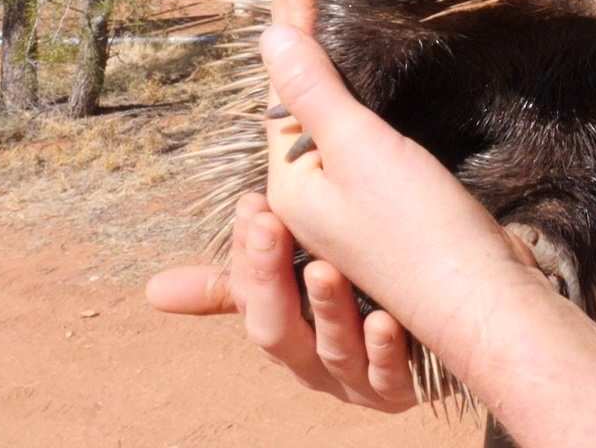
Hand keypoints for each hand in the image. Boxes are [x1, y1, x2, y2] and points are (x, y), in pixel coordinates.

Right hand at [146, 191, 420, 410]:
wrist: (442, 317)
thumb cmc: (359, 297)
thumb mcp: (293, 287)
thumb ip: (235, 281)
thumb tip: (153, 292)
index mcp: (285, 331)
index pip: (248, 299)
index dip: (245, 259)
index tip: (253, 207)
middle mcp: (313, 361)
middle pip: (277, 330)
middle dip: (269, 278)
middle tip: (268, 225)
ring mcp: (356, 378)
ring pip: (334, 351)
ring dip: (327, 310)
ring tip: (326, 270)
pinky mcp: (400, 388)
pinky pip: (390, 376)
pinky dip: (384, 350)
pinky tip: (385, 320)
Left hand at [257, 0, 554, 381]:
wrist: (483, 300)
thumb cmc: (419, 232)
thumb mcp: (360, 150)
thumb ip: (314, 92)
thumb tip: (268, 37)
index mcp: (292, 189)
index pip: (282, 96)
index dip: (291, 38)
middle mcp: (313, 206)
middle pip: (300, 117)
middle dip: (302, 62)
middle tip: (309, 5)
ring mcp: (351, 218)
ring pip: (331, 139)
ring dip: (329, 90)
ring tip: (331, 43)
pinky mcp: (392, 223)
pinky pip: (362, 158)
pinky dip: (360, 120)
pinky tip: (375, 105)